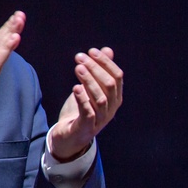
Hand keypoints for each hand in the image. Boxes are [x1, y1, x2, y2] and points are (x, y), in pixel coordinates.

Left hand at [49, 46, 122, 160]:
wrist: (70, 137)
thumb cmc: (82, 110)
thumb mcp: (91, 88)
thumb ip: (100, 70)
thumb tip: (108, 50)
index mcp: (115, 98)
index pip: (117, 77)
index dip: (106, 62)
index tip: (91, 51)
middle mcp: (111, 108)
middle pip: (109, 85)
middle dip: (95, 69)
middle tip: (79, 57)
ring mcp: (100, 119)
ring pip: (101, 98)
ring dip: (89, 81)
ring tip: (78, 68)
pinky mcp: (86, 127)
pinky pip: (89, 113)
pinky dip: (83, 100)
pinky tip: (76, 88)